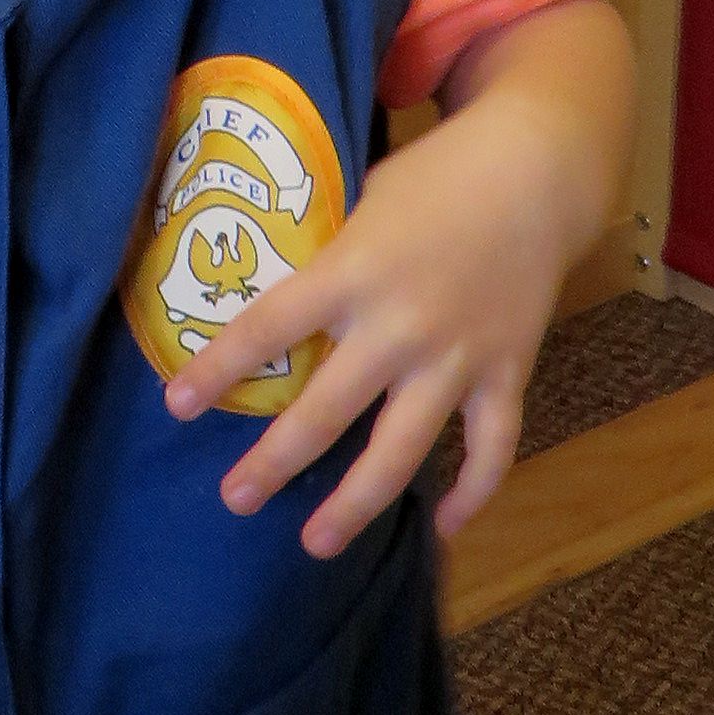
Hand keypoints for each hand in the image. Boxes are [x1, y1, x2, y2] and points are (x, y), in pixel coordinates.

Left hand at [164, 93, 595, 559]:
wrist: (536, 171)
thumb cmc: (436, 176)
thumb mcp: (364, 201)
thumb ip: (331, 261)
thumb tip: (287, 307)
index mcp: (352, 272)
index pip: (267, 329)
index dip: (217, 370)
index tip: (177, 407)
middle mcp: (400, 325)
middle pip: (326, 412)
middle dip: (274, 462)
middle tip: (235, 499)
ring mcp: (457, 357)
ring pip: (402, 452)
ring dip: (356, 504)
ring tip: (317, 542)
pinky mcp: (507, 373)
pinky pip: (491, 449)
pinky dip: (472, 493)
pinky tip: (443, 527)